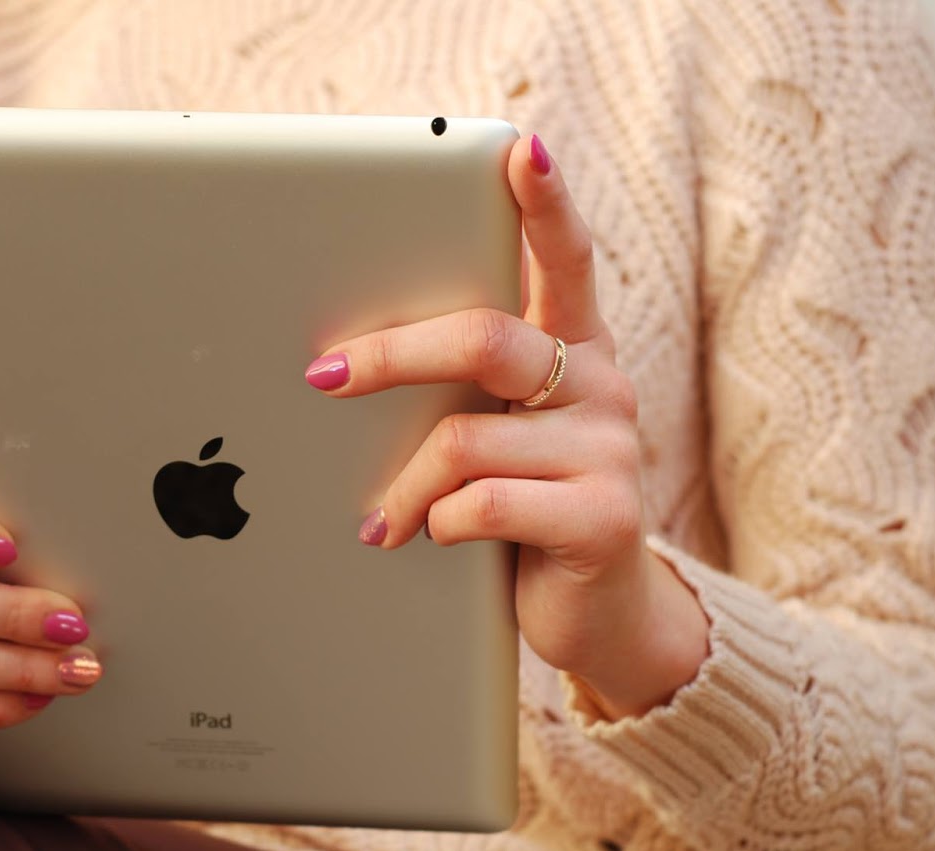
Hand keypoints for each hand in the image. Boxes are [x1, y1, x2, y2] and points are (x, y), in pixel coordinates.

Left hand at [303, 135, 708, 720]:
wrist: (597, 617)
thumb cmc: (522, 515)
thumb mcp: (496, 438)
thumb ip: (460, 392)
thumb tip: (343, 367)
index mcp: (575, 351)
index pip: (566, 261)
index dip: (545, 205)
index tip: (519, 150)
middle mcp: (601, 385)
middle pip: (484, 338)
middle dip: (389, 357)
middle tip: (322, 374)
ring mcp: (612, 449)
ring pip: (464, 437)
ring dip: (402, 486)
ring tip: (380, 519)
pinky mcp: (606, 517)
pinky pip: (482, 502)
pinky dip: (436, 524)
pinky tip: (433, 538)